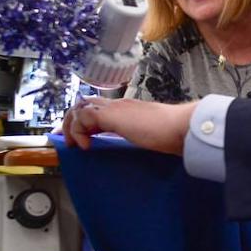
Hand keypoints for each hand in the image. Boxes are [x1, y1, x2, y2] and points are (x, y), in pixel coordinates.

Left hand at [61, 97, 197, 154]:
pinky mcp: (112, 116)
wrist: (181, 126)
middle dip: (71, 122)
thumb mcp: (149, 136)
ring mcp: (115, 108)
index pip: (98, 108)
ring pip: (79, 107)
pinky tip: (87, 146)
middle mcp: (118, 105)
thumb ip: (138, 136)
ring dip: (71, 127)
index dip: (84, 121)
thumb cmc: (174, 134)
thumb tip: (135, 146)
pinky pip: (83, 117)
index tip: (80, 138)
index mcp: (127, 109)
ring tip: (74, 145)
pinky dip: (79, 132)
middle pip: (83, 103)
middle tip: (69, 142)